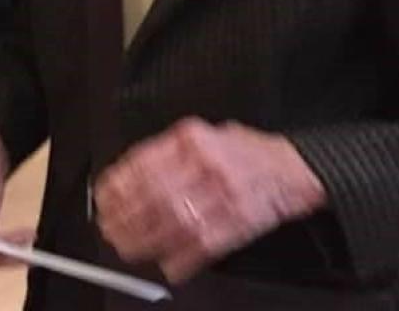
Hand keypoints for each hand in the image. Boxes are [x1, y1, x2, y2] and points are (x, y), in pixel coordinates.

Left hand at [94, 118, 326, 283]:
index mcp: (192, 141)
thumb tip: (129, 174)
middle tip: (109, 230)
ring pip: (174, 223)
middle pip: (154, 197)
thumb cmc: (247, 152)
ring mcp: (223, 196)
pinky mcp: (240, 223)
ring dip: (146, 241)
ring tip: (127, 249)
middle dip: (126, 218)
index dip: (119, 186)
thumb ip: (169, 150)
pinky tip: (167, 265)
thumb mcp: (204, 134)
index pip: (144, 164)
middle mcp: (205, 166)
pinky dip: (182, 259)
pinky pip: (204, 245)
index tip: (104, 200)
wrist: (294, 169)